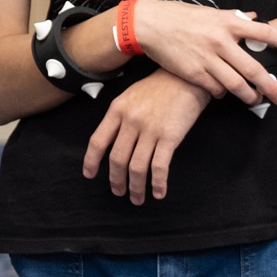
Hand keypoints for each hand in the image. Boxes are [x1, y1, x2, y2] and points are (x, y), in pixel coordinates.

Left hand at [83, 72, 211, 204]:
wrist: (186, 78)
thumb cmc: (158, 87)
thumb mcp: (130, 95)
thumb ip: (119, 116)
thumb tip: (111, 140)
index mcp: (117, 110)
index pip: (98, 141)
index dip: (91, 161)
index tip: (90, 175)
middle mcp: (130, 121)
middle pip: (117, 159)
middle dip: (116, 180)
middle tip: (118, 192)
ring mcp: (150, 130)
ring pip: (137, 166)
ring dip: (136, 187)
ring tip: (137, 198)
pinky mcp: (170, 137)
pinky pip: (160, 166)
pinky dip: (157, 183)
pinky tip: (158, 193)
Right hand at [128, 0, 276, 106]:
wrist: (148, 24)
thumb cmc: (180, 16)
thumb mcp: (208, 12)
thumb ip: (233, 17)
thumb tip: (254, 17)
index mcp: (226, 23)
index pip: (263, 32)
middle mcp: (220, 40)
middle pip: (253, 68)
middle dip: (270, 86)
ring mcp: (206, 58)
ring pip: (236, 84)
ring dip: (248, 95)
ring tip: (255, 100)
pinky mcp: (193, 72)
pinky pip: (215, 88)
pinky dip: (221, 92)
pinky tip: (222, 92)